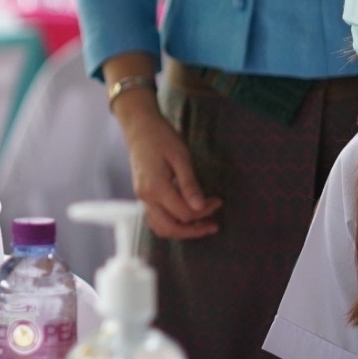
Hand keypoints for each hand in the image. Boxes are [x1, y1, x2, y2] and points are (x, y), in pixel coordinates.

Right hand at [115, 95, 221, 239]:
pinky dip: (172, 224)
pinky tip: (185, 217)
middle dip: (194, 230)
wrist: (139, 128)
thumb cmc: (161, 137)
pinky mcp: (143, 196)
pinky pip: (156, 219)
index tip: (217, 201)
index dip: (204, 211)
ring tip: (201, 224)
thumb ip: (189, 184)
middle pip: (170, 228)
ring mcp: (142, 198)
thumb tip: (200, 207)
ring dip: (182, 231)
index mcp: (155, 187)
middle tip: (213, 224)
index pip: (183, 213)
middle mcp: (146, 197)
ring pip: (161, 228)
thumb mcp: (180, 157)